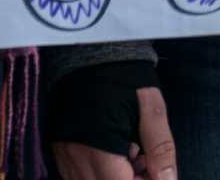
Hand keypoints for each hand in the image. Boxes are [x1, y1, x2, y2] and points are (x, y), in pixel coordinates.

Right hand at [51, 87, 176, 179]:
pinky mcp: (58, 152)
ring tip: (135, 158)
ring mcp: (63, 157)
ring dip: (116, 178)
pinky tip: (118, 155)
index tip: (157, 174)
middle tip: (147, 165)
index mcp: (99, 147)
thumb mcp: (152, 109)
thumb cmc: (125, 78)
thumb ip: (161, 148)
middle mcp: (74, 158)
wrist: (90, 53)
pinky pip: (79, 176)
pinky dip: (101, 173)